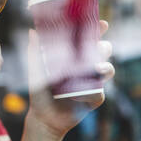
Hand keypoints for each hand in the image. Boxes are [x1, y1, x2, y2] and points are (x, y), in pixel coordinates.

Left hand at [26, 20, 114, 137]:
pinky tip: (78, 95)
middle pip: (103, 51)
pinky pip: (100, 93)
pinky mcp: (94, 98)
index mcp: (73, 56)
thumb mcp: (35, 69)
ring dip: (105, 66)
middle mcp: (85, 66)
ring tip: (96, 68)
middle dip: (104, 47)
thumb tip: (32, 31)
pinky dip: (92, 92)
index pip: (88, 39)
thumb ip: (34, 51)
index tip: (102, 24)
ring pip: (107, 69)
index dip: (96, 30)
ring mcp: (92, 82)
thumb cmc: (39, 90)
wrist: (43, 116)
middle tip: (99, 47)